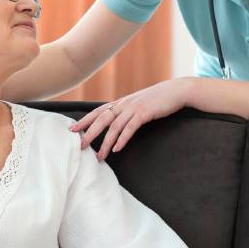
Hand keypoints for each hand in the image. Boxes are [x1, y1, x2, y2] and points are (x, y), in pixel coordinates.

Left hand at [70, 78, 191, 159]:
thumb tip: (116, 123)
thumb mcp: (138, 103)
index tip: (72, 130)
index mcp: (120, 102)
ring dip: (106, 143)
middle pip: (101, 119)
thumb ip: (126, 111)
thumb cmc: (157, 99)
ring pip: (114, 127)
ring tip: (100, 156)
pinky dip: (122, 139)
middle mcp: (124, 104)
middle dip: (89, 133)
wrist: (176, 91)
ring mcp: (134, 108)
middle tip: (80, 146)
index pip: (97, 111)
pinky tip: (117, 149)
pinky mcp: (145, 113)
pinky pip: (130, 128)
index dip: (84, 120)